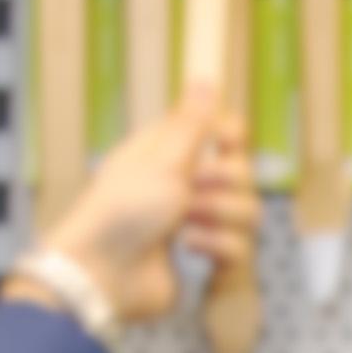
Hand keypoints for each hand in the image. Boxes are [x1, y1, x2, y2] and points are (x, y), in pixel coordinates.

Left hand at [29, 86, 258, 332]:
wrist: (103, 273)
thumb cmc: (120, 212)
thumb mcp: (161, 159)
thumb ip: (192, 123)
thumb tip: (205, 79)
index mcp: (175, 154)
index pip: (224, 133)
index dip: (232, 135)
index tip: (227, 140)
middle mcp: (190, 185)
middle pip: (243, 172)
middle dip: (224, 182)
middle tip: (192, 189)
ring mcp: (200, 223)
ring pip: (248, 211)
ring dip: (219, 215)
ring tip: (184, 224)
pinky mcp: (206, 258)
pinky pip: (239, 247)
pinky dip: (215, 246)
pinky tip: (186, 248)